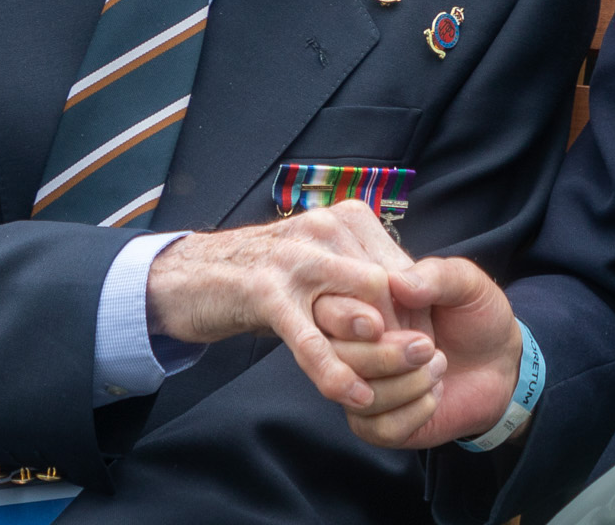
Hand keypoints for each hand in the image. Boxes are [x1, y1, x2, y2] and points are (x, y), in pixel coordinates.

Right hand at [142, 205, 413, 409]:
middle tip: (415, 369)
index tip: (421, 346)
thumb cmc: (269, 275)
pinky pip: (310, 339)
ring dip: (381, 352)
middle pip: (386, 289)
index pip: (400, 268)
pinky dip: (334, 371)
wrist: (193, 276)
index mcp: (346, 218)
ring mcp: (295, 259)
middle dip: (402, 332)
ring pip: (357, 311)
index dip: (415, 311)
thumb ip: (364, 274)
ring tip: (402, 382)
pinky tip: (355, 395)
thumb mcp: (323, 264)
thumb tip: (413, 297)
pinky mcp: (266, 292)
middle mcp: (325, 229)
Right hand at [309, 255, 523, 448]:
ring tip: (439, 365)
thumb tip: (397, 282)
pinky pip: (377, 428)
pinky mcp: (379, 424)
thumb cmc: (476, 317)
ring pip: (356, 396)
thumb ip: (437, 275)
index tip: (382, 321)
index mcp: (365, 305)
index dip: (347, 316)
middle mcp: (355, 346)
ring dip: (405, 385)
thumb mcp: (467, 285)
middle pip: (336, 357)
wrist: (502, 364)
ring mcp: (363, 388)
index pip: (326, 309)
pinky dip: (412, 413)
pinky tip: (435, 395)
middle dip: (382, 355)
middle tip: (427, 346)